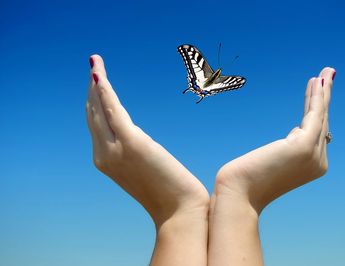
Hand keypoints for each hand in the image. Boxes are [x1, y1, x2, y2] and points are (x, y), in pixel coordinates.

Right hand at [85, 55, 208, 226]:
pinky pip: (113, 110)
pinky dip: (105, 91)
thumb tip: (135, 136)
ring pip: (100, 108)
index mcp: (105, 160)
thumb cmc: (167, 191)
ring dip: (97, 83)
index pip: (96, 125)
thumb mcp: (144, 168)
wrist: (179, 210)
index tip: (97, 85)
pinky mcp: (132, 142)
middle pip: (93, 114)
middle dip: (92, 88)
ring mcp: (114, 149)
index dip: (94, 103)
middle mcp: (103, 155)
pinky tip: (100, 76)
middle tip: (94, 67)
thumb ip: (134, 151)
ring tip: (95, 63)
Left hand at [215, 68, 335, 212]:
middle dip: (324, 97)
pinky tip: (317, 81)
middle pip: (321, 122)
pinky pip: (313, 115)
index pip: (317, 132)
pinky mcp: (303, 146)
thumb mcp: (274, 160)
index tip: (315, 93)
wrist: (238, 193)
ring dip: (322, 92)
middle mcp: (319, 162)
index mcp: (313, 167)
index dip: (317, 111)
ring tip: (326, 72)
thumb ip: (289, 147)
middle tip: (327, 75)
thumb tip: (296, 132)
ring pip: (319, 116)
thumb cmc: (249, 179)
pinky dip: (316, 96)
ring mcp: (314, 155)